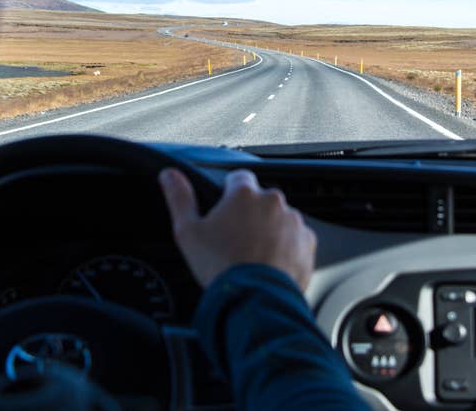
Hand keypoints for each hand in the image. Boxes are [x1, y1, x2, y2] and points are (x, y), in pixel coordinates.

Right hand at [158, 168, 315, 290]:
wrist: (255, 300)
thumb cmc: (220, 266)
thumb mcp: (188, 232)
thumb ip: (179, 197)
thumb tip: (169, 174)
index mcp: (244, 194)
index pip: (238, 179)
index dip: (229, 195)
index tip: (224, 213)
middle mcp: (273, 202)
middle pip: (259, 200)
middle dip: (249, 215)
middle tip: (235, 240)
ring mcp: (293, 222)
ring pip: (279, 219)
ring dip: (269, 231)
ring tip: (253, 256)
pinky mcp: (307, 243)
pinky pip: (295, 239)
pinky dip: (285, 248)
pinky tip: (269, 264)